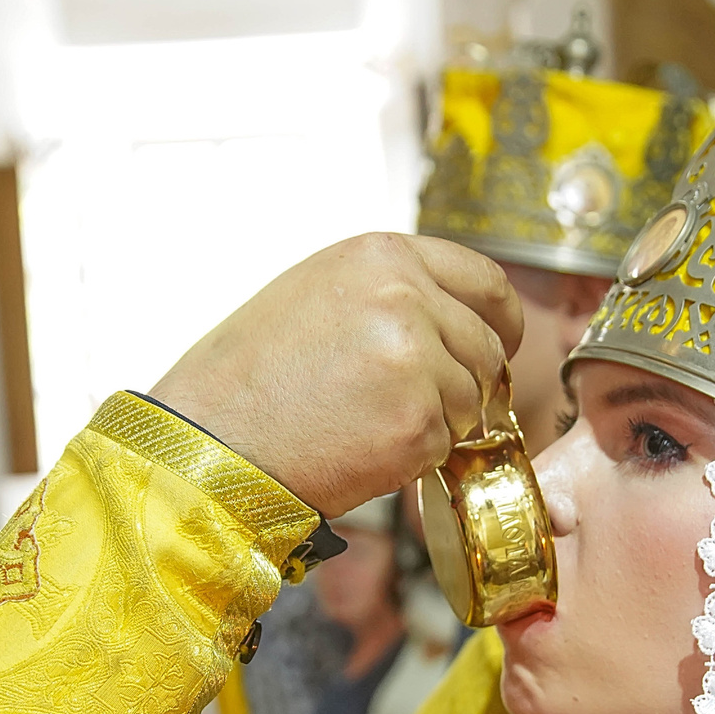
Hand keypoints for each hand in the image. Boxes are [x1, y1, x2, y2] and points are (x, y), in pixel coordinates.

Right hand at [151, 234, 522, 517]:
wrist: (212, 441)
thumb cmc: (249, 378)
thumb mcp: (316, 295)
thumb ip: (387, 290)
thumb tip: (450, 312)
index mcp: (380, 257)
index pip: (483, 278)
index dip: (501, 317)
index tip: (503, 340)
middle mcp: (406, 298)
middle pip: (486, 347)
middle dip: (468, 381)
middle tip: (423, 405)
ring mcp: (416, 360)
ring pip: (472, 400)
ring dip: (438, 421)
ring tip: (368, 424)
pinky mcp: (417, 421)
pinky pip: (447, 444)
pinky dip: (415, 456)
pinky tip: (362, 447)